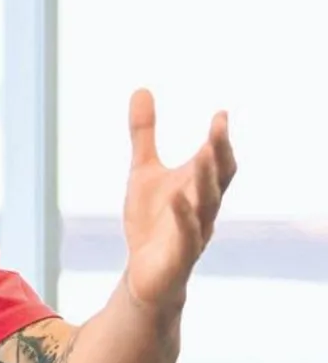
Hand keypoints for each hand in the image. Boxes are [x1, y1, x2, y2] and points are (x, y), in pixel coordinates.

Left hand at [122, 89, 236, 306]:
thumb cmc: (152, 220)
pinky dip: (183, 215)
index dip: (221, 140)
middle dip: (220, 153)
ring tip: (205, 154)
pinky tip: (176, 197)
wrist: (146, 273)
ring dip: (207, 179)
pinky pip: (187, 234)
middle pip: (219, 178)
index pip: (217, 161)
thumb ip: (144, 134)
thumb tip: (141, 89)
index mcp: (198, 187)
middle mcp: (203, 207)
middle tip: (218, 128)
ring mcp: (195, 231)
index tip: (220, 114)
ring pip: (207, 204)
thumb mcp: (143, 171)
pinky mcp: (180, 254)